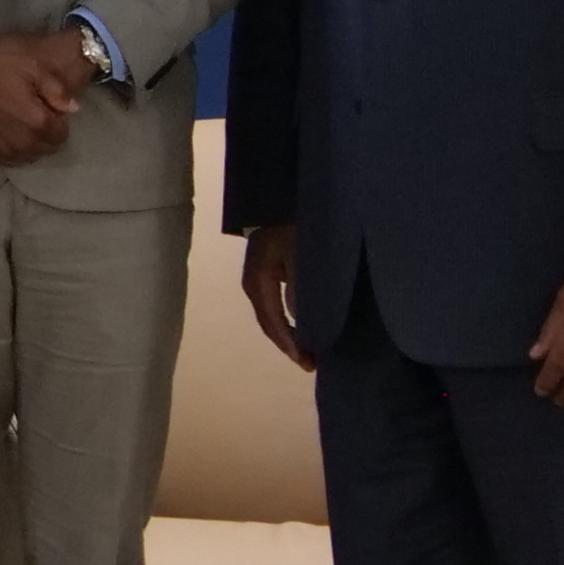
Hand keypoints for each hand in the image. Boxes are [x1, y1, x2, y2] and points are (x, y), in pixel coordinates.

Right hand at [0, 33, 87, 165]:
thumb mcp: (31, 68)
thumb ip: (56, 90)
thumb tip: (73, 109)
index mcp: (39, 121)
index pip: (62, 134)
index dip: (59, 122)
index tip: (50, 110)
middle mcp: (25, 142)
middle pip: (47, 148)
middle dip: (48, 135)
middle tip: (37, 117)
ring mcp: (5, 150)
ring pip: (30, 157)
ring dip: (32, 145)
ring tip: (23, 127)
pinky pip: (10, 161)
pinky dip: (15, 152)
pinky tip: (10, 136)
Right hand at [239, 223, 309, 370]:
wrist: (278, 200)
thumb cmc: (292, 225)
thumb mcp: (300, 254)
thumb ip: (301, 288)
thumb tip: (304, 321)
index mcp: (258, 281)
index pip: (273, 321)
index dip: (289, 343)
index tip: (306, 361)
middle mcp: (253, 285)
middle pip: (268, 324)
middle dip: (288, 346)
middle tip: (310, 364)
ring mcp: (257, 281)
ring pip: (271, 318)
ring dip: (288, 336)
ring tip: (308, 353)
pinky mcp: (266, 277)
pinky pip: (275, 307)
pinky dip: (288, 322)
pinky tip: (302, 330)